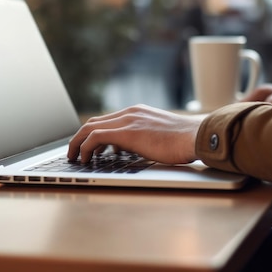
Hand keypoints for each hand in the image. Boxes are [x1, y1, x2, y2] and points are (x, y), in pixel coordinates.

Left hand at [68, 104, 202, 163]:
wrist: (197, 136)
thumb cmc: (186, 141)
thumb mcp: (161, 136)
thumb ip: (146, 139)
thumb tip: (137, 151)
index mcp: (138, 112)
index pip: (107, 119)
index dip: (92, 133)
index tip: (87, 147)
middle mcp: (130, 112)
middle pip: (94, 121)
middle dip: (79, 137)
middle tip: (74, 152)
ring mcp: (128, 120)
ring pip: (89, 127)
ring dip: (77, 143)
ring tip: (74, 158)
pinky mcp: (127, 132)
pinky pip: (95, 137)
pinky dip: (85, 147)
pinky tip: (84, 159)